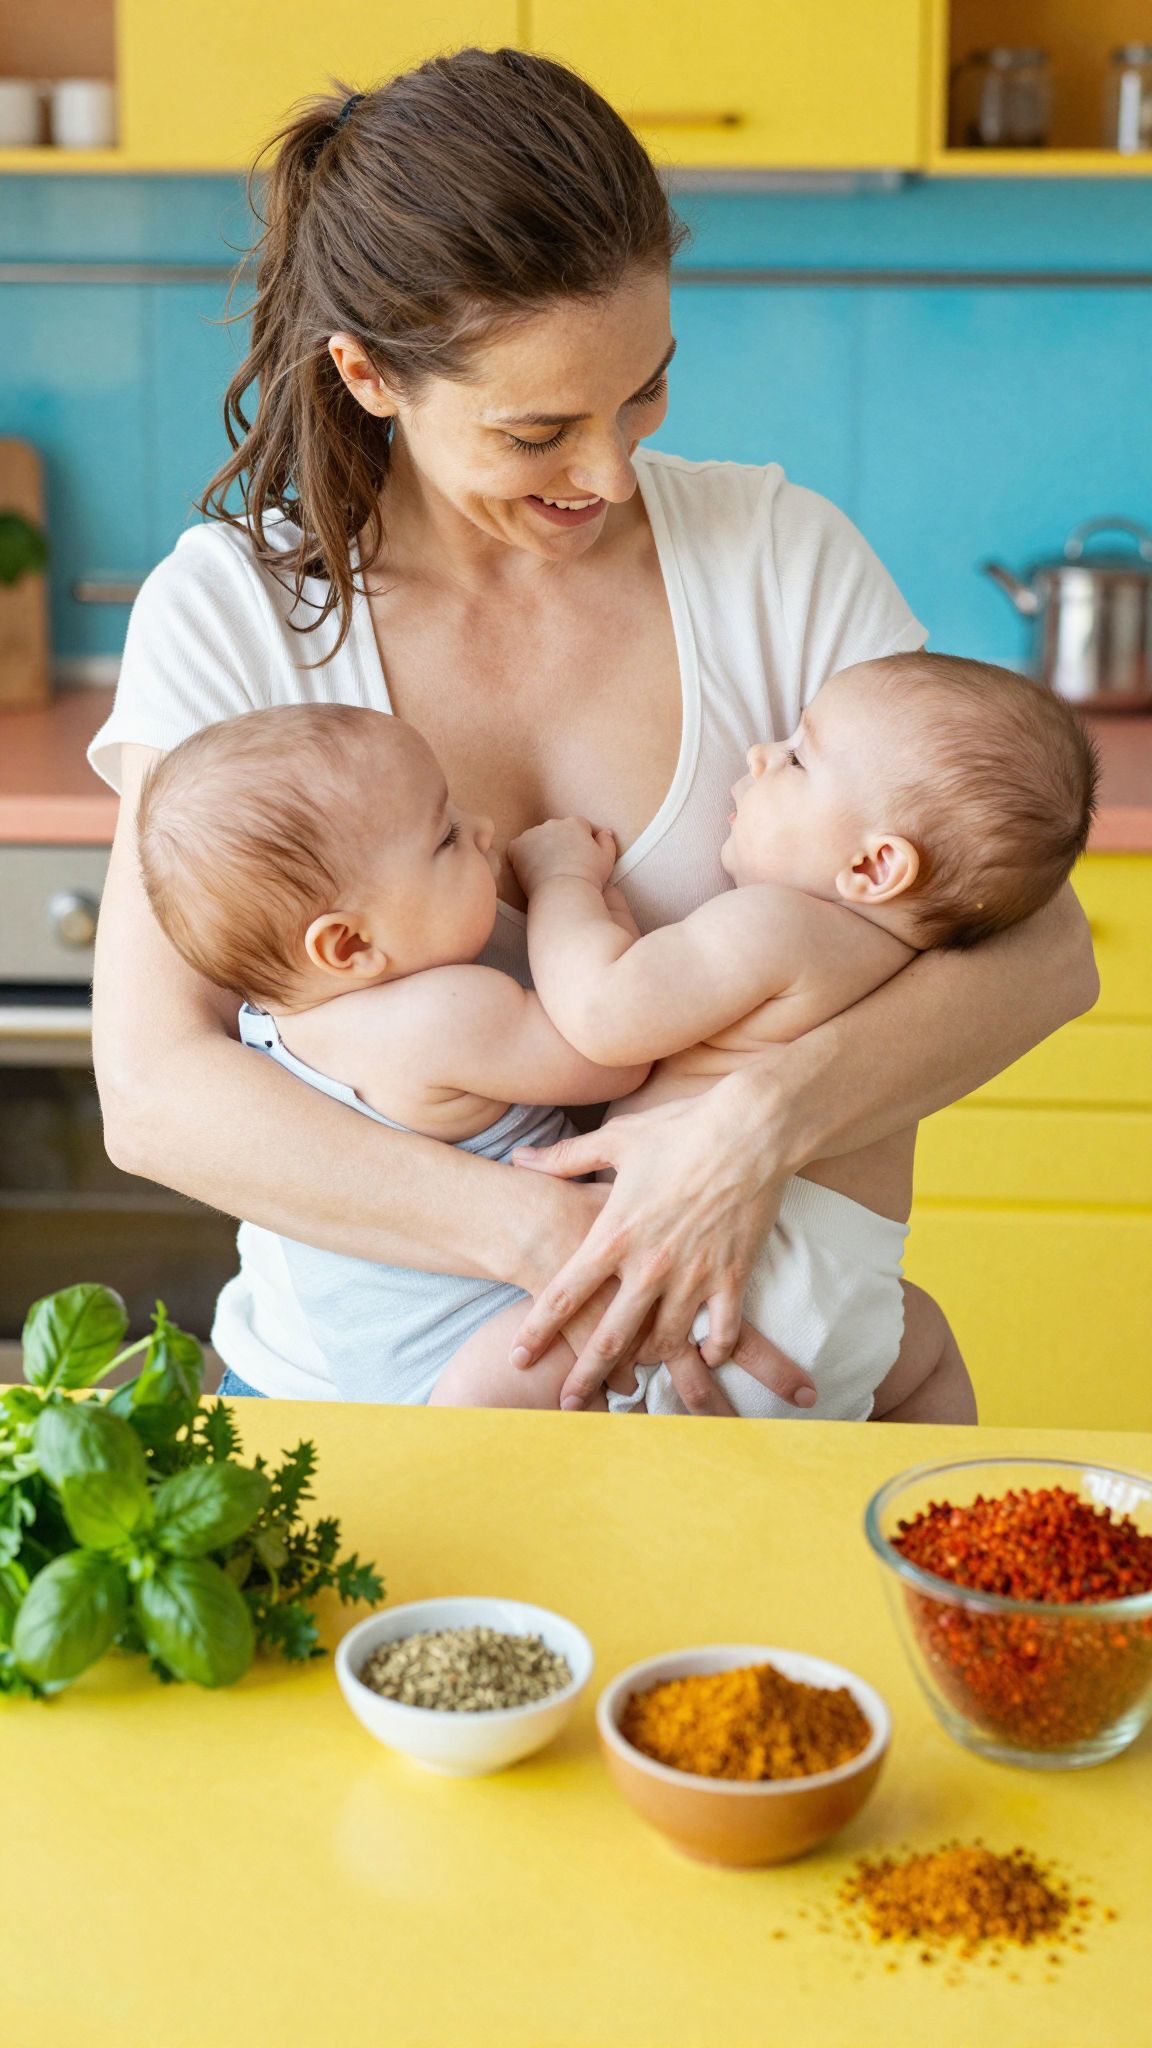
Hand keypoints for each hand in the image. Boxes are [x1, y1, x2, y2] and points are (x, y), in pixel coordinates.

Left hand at [508, 818, 616, 895]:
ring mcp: (533, 834)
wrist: (564, 891)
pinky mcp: (517, 847)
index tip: (584, 856)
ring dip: (541, 849)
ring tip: (547, 870)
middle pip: (557, 831)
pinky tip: (531, 871)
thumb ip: (607, 842)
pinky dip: (522, 857)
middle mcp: (553, 823)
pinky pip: (518, 849)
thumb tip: (605, 832)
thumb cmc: (589, 878)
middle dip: (561, 843)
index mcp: (575, 823)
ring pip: (537, 839)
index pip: (580, 827)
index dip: (583, 841)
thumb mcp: (607, 859)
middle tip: (564, 865)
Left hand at [508, 1069, 817, 1413]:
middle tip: (568, 1406)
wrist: (751, 1130)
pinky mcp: (732, 1277)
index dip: (537, 1332)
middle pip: (608, 1337)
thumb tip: (520, 1156)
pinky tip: (703, 1357)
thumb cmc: (681, 1130)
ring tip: (635, 1378)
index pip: (563, 1295)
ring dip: (647, 1362)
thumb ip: (565, 1158)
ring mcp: (693, 1276)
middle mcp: (649, 1265)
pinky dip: (711, 1350)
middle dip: (584, 1376)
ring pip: (663, 1341)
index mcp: (614, 1235)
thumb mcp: (616, 1140)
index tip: (519, 1359)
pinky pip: (720, 1332)